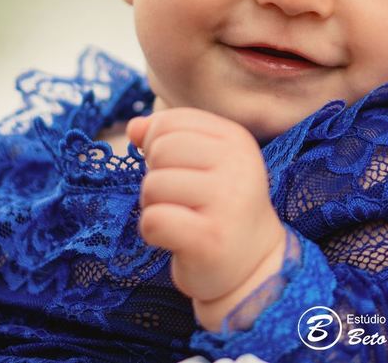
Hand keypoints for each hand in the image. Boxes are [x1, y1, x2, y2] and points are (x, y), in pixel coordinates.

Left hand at [128, 108, 286, 330]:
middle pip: (160, 150)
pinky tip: (177, 239)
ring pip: (153, 185)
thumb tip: (134, 126)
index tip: (178, 171)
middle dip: (155, 177)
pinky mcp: (210, 237)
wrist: (253, 265)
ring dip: (154, 206)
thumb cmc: (221, 208)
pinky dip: (153, 233)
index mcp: (236, 138)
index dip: (156, 145)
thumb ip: (168, 137)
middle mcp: (237, 164)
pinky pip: (153, 220)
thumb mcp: (203, 163)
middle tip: (179, 200)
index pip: (170, 122)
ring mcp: (227, 201)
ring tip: (181, 219)